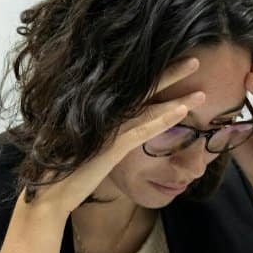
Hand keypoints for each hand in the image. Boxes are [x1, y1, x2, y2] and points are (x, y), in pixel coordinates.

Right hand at [23, 57, 206, 217]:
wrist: (50, 193)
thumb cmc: (67, 170)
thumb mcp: (88, 145)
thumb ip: (102, 132)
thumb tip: (114, 126)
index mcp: (101, 113)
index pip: (134, 88)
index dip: (156, 75)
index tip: (176, 63)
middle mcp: (105, 115)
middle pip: (144, 88)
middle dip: (171, 73)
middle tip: (195, 59)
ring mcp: (108, 129)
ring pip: (149, 107)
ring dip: (177, 98)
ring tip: (202, 91)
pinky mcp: (112, 147)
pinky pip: (143, 130)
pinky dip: (164, 119)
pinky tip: (183, 111)